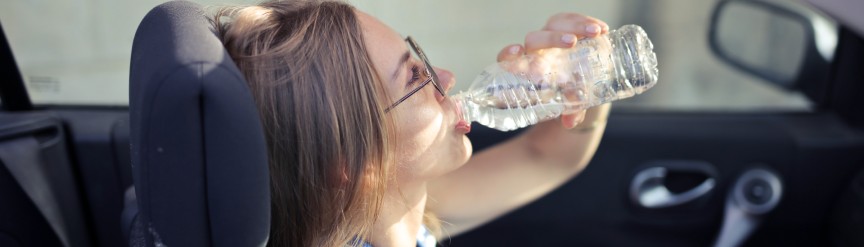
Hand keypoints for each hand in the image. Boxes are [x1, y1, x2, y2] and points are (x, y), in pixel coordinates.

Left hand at [495, 13, 608, 128]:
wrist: (580, 85)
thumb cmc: (565, 97)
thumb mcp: (567, 105)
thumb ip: (570, 112)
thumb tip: (570, 122)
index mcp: (527, 69)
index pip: (508, 58)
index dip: (509, 54)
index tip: (517, 51)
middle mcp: (536, 51)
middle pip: (534, 39)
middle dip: (552, 39)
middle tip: (571, 43)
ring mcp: (551, 37)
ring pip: (555, 24)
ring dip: (575, 26)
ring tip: (595, 33)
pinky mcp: (567, 29)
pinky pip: (573, 20)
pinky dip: (587, 22)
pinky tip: (601, 29)